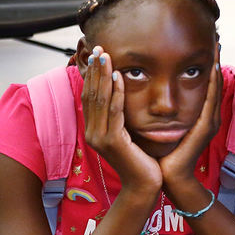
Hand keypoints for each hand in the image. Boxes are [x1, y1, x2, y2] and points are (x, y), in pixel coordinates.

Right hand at [82, 47, 161, 193]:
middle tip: (99, 48)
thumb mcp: (127, 135)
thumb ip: (120, 119)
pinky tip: (119, 76)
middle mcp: (92, 133)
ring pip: (100, 100)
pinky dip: (116, 92)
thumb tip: (121, 96)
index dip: (93, 75)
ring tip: (107, 56)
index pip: (90, 97)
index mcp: (94, 131)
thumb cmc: (140, 161)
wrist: (144, 186)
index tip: (98, 55)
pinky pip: (114, 111)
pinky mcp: (113, 142)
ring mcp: (100, 138)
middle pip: (91, 94)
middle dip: (95, 70)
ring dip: (103, 75)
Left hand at [158, 47, 221, 187]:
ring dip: (217, 65)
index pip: (205, 83)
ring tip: (218, 46)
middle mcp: (207, 116)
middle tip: (216, 36)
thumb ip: (160, 108)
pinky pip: (211, 100)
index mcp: (198, 114)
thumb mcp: (161, 124)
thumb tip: (145, 89)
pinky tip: (214, 68)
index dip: (206, 63)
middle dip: (215, 58)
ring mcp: (209, 122)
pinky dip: (214, 83)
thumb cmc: (161, 153)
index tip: (204, 42)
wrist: (168, 177)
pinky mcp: (205, 128)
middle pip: (214, 81)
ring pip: (216, 87)